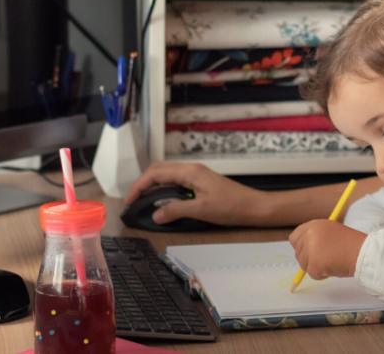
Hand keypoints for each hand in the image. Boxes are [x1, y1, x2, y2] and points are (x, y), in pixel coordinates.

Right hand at [124, 161, 266, 226]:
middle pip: (159, 169)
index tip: (130, 200)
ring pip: (167, 173)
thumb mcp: (201, 210)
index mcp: (190, 172)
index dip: (139, 186)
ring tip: (143, 200)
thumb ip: (176, 210)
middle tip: (133, 200)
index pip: (156, 173)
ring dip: (152, 184)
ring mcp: (196, 174)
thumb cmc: (232, 206)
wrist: (252, 206)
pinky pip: (176, 179)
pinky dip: (163, 187)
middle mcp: (192, 169)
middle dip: (142, 182)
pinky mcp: (200, 181)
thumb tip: (156, 214)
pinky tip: (162, 199)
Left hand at [289, 220, 366, 280]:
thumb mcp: (331, 232)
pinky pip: (312, 274)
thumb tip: (304, 251)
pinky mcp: (314, 263)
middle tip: (324, 259)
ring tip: (331, 262)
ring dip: (315, 267)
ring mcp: (310, 249)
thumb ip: (316, 237)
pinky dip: (321, 275)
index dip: (300, 247)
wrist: (361, 252)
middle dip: (309, 259)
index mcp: (314, 225)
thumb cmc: (350, 243)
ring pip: (304, 265)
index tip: (308, 252)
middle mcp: (309, 234)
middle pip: (298, 253)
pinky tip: (332, 268)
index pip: (295, 237)